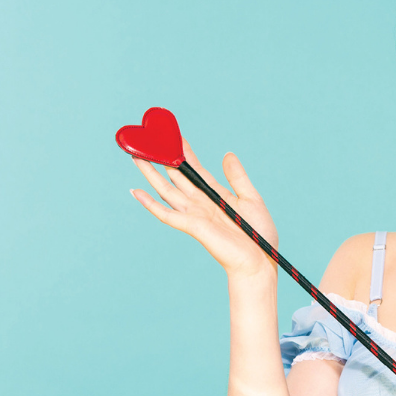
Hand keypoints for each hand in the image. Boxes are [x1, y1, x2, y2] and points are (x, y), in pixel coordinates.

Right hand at [130, 139, 279, 278]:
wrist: (259, 260)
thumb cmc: (258, 234)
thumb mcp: (251, 198)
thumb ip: (237, 177)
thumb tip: (227, 155)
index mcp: (214, 194)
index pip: (194, 169)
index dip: (183, 152)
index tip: (173, 136)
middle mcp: (200, 203)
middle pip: (175, 177)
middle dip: (161, 159)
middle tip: (146, 142)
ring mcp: (194, 214)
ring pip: (166, 190)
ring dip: (150, 174)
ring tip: (136, 157)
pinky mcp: (192, 226)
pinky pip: (166, 214)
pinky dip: (150, 204)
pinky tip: (135, 191)